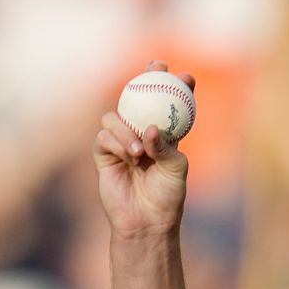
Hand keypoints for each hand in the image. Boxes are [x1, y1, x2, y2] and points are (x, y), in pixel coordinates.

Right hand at [93, 60, 194, 238]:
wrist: (147, 220)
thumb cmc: (167, 196)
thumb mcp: (176, 169)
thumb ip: (165, 146)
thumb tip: (150, 127)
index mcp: (163, 136)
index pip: (167, 106)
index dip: (174, 87)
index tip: (184, 75)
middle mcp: (140, 135)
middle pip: (137, 99)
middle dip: (146, 79)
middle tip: (155, 68)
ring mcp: (120, 143)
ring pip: (114, 118)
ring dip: (126, 129)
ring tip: (139, 151)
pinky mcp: (104, 155)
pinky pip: (104, 138)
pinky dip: (117, 144)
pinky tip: (130, 157)